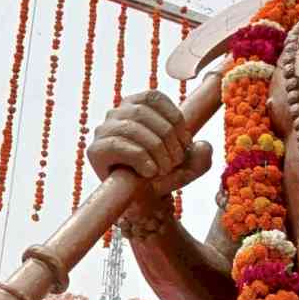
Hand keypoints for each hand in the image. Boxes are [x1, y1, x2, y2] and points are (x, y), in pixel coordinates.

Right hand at [87, 90, 211, 195]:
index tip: (185, 141)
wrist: (144, 202)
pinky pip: (118, 145)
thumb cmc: (164, 175)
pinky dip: (140, 158)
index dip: (173, 117)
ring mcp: (104, 131)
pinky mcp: (95, 151)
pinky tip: (149, 171)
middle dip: (166, 137)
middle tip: (175, 160)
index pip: (153, 97)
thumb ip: (202, 156)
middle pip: (143, 113)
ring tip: (163, 168)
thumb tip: (203, 146)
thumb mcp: (189, 165)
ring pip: (131, 128)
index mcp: (136, 105)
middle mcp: (117, 113)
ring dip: (155, 149)